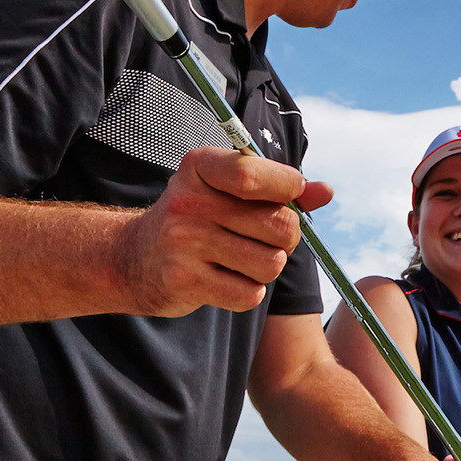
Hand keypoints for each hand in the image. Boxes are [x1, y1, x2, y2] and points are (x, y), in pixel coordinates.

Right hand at [117, 145, 334, 316]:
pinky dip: (248, 292)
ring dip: (267, 267)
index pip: (254, 174)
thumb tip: (326, 192)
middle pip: (279, 225)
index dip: (289, 187)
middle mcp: (188, 201)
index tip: (290, 194)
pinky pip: (250, 294)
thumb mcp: (227, 189)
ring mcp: (184, 243)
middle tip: (267, 237)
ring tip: (243, 259)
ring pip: (271, 264)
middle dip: (287, 237)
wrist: (134, 258)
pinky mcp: (184, 281)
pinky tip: (226, 279)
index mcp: (201, 167)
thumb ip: (278, 188)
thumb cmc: (197, 218)